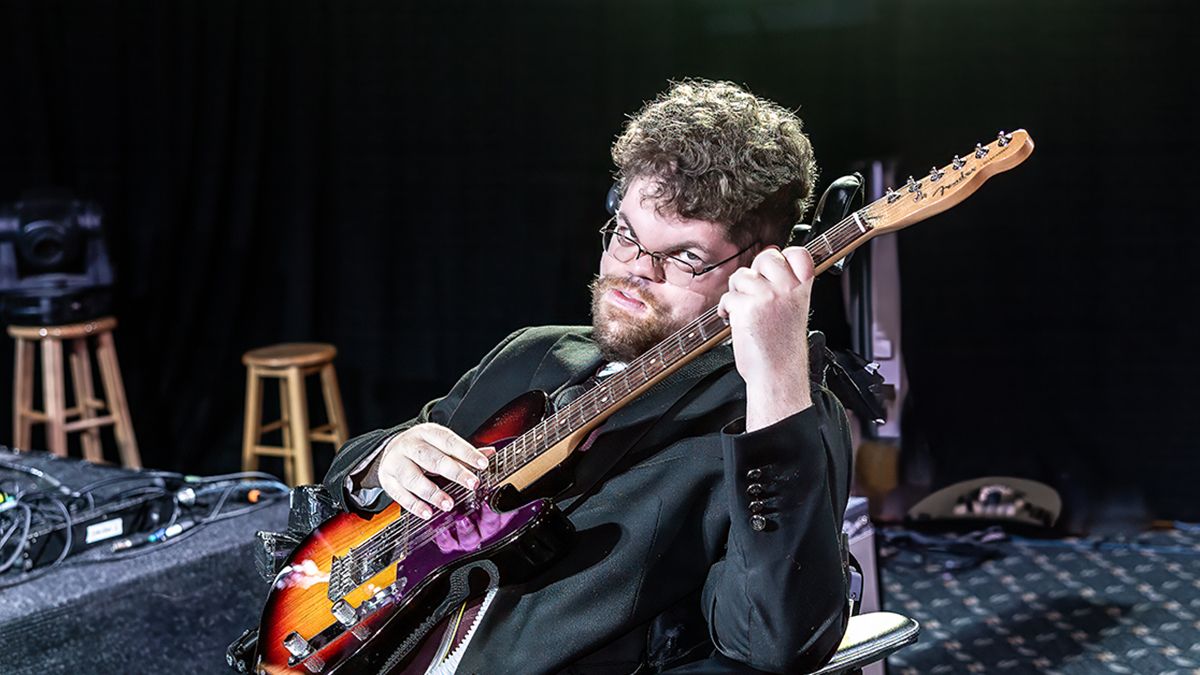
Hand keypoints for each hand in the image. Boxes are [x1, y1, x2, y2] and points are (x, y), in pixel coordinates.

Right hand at [376, 423, 491, 519]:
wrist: (390, 448)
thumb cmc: (422, 447)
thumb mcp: (441, 444)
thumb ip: (463, 451)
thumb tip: (489, 453)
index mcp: (427, 433)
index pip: (449, 441)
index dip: (467, 453)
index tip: (483, 464)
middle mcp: (410, 445)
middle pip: (432, 459)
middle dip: (454, 472)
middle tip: (472, 484)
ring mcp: (396, 462)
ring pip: (413, 478)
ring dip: (432, 493)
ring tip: (448, 504)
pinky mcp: (387, 479)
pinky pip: (400, 494)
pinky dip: (414, 505)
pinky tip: (427, 512)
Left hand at [716, 246, 814, 429]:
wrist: (777, 374)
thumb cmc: (783, 348)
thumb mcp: (794, 310)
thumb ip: (784, 285)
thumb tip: (767, 258)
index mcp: (802, 289)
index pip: (798, 253)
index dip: (784, 257)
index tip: (776, 271)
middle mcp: (786, 289)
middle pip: (766, 257)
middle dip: (755, 273)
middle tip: (756, 294)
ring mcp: (766, 296)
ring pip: (742, 276)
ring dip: (738, 292)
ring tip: (746, 311)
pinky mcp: (745, 306)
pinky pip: (728, 297)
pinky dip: (726, 309)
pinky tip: (735, 322)